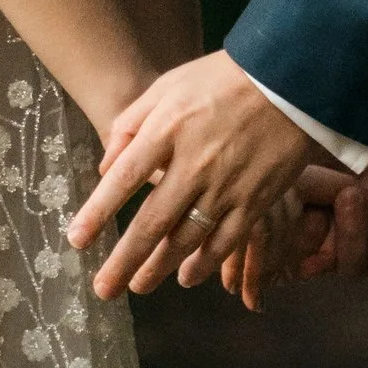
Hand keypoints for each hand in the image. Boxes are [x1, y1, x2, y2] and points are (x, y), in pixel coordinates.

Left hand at [71, 51, 325, 303]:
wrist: (290, 81)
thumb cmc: (222, 79)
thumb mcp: (168, 86)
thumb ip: (132, 124)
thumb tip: (106, 168)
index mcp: (168, 129)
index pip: (124, 179)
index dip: (98, 213)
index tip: (77, 240)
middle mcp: (195, 162)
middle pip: (152, 222)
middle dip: (124, 260)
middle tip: (103, 289)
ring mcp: (227, 185)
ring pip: (187, 239)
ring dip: (159, 268)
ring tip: (137, 286)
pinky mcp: (256, 199)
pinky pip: (226, 241)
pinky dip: (205, 264)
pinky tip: (187, 278)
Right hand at [288, 119, 367, 292]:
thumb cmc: (365, 117)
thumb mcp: (323, 147)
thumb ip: (301, 183)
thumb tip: (269, 212)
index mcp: (336, 213)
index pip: (317, 255)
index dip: (312, 254)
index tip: (312, 225)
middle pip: (347, 268)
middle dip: (346, 240)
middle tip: (350, 196)